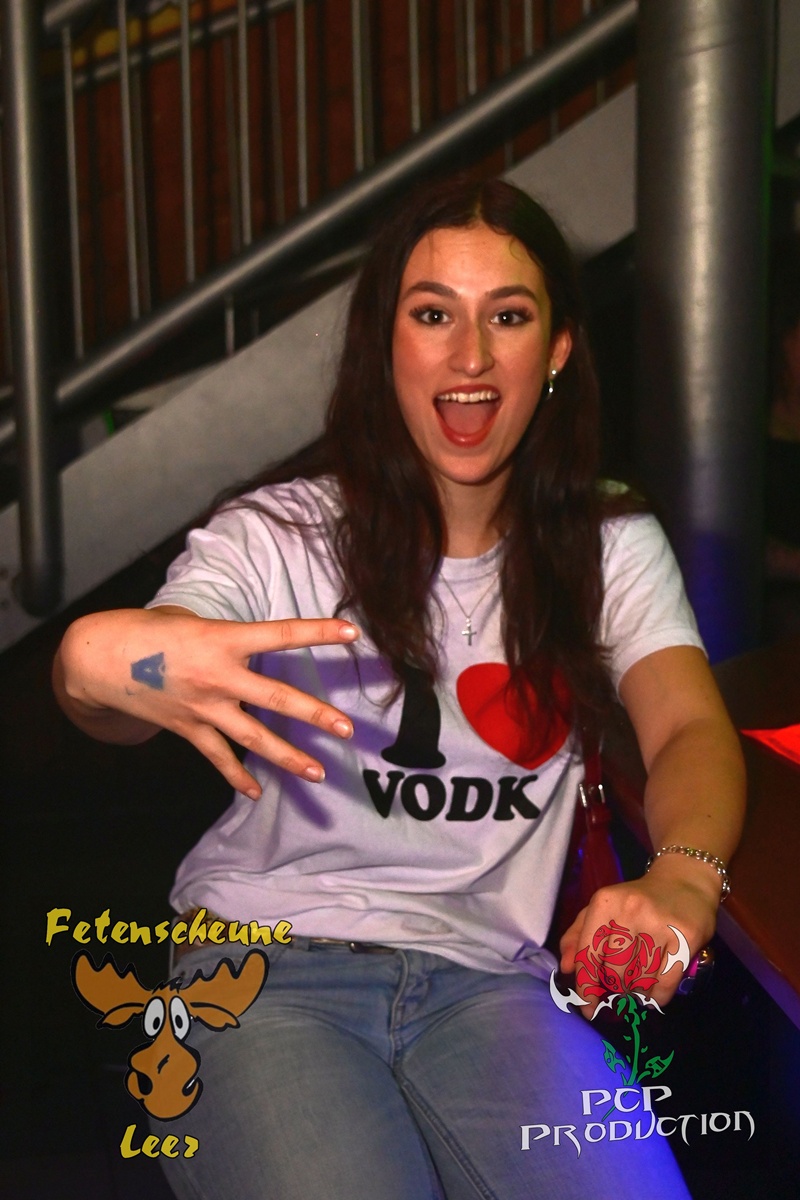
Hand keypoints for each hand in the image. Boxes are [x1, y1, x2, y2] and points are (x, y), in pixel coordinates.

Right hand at [54, 606, 359, 797]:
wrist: (98, 660)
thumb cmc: (147, 630)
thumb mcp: (191, 620)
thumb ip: (226, 636)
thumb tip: (250, 647)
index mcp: (223, 638)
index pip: (281, 634)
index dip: (318, 631)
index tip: (352, 631)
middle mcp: (218, 675)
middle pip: (276, 698)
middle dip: (314, 715)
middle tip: (346, 729)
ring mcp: (204, 706)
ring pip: (254, 737)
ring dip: (287, 757)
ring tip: (318, 773)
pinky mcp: (187, 727)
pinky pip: (218, 756)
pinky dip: (236, 776)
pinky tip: (256, 791)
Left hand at [558, 861, 719, 1018]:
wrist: (684, 882)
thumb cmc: (635, 900)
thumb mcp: (602, 909)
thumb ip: (578, 936)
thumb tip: (566, 968)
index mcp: (605, 902)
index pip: (589, 954)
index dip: (586, 985)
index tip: (587, 1006)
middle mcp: (631, 911)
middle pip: (614, 973)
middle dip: (614, 988)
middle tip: (619, 988)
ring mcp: (660, 925)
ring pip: (639, 982)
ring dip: (635, 992)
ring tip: (637, 985)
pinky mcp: (686, 939)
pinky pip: (665, 985)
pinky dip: (656, 997)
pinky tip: (653, 992)